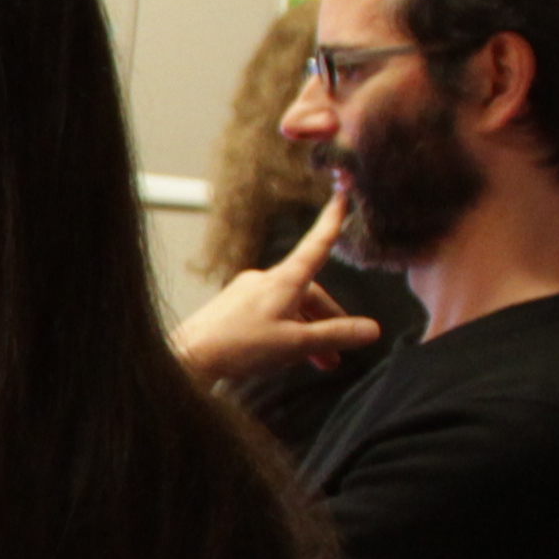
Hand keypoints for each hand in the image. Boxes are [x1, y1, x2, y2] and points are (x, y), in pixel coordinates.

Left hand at [173, 188, 388, 382]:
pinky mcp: (233, 309)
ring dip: (308, 332)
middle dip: (327, 320)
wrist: (186, 358)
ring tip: (321, 363)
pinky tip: (288, 356)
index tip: (342, 195)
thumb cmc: (238, 346)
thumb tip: (372, 330)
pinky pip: (270, 315)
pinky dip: (287, 332)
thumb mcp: (295, 343)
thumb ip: (335, 335)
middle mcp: (265, 280)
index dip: (332, 222)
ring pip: (290, 308)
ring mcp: (247, 293)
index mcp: (283, 280)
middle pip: (309, 292)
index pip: (316, 245)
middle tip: (339, 353)